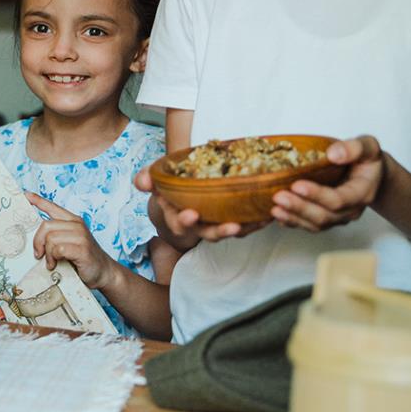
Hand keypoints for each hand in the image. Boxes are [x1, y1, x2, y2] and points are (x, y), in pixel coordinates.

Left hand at [26, 192, 116, 290]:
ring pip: (51, 238)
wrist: (103, 272)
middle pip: (46, 225)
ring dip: (47, 253)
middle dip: (37, 241)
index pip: (53, 207)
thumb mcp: (68, 243)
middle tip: (39, 254)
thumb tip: (35, 237)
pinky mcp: (82, 249)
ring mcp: (81, 236)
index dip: (38, 201)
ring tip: (51, 262)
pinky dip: (53, 258)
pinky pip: (58, 249)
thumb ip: (55, 236)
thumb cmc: (82, 258)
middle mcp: (77, 225)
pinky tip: (56, 264)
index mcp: (73, 221)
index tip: (26, 196)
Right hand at [134, 165, 268, 248]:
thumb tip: (141, 181)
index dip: (184, 221)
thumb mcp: (157, 181)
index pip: (178, 223)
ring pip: (230, 232)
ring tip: (258, 222)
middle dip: (219, 231)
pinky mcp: (232, 221)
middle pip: (208, 233)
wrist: (182, 198)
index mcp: (177, 216)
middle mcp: (198, 226)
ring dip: (245, 229)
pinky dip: (258, 221)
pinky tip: (269, 213)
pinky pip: (246, 225)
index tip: (191, 214)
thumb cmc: (170, 188)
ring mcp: (216, 225)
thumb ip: (148, 178)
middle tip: (232, 227)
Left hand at [270, 135, 384, 231]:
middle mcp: (350, 210)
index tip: (297, 185)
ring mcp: (338, 218)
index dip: (317, 194)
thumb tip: (333, 154)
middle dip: (299, 208)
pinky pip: (309, 225)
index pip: (338, 200)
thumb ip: (354, 148)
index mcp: (362, 193)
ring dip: (293, 217)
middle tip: (278, 197)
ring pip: (315, 224)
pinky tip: (278, 216)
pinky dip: (292, 222)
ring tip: (274, 209)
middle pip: (324, 216)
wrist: (369, 174)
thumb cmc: (367, 160)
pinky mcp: (326, 219)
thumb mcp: (368, 147)